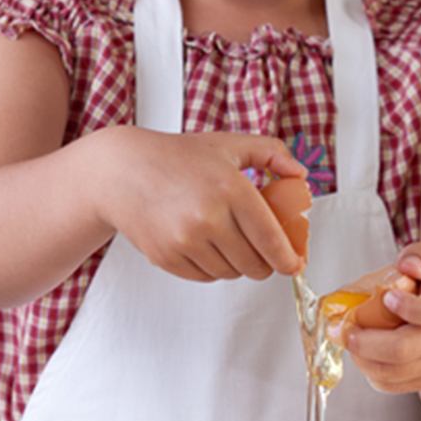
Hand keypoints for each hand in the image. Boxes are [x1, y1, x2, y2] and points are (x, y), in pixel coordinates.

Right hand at [92, 128, 308, 281]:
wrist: (120, 172)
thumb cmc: (176, 157)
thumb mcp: (228, 144)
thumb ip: (271, 153)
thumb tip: (300, 174)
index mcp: (231, 188)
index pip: (270, 239)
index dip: (288, 259)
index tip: (295, 265)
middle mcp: (208, 217)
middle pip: (254, 263)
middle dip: (267, 264)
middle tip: (267, 254)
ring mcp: (185, 240)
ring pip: (230, 272)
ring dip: (240, 265)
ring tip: (233, 242)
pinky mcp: (166, 257)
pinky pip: (204, 277)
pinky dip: (214, 268)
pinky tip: (209, 246)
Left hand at [342, 243, 420, 393]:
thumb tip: (407, 266)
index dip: (409, 307)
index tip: (386, 296)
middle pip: (403, 350)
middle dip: (366, 341)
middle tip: (342, 329)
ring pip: (391, 372)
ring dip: (360, 357)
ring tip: (346, 338)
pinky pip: (389, 384)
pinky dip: (367, 370)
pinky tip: (361, 352)